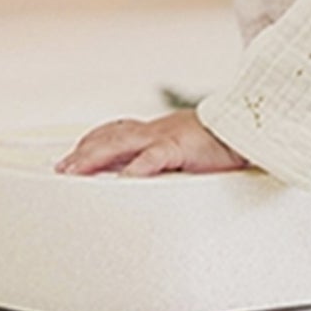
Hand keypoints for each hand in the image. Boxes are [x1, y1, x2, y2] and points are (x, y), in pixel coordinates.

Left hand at [55, 109, 248, 177]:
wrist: (249, 129)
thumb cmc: (221, 145)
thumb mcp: (185, 152)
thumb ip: (162, 162)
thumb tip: (138, 180)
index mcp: (156, 131)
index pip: (115, 131)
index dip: (91, 143)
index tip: (71, 157)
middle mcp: (155, 130)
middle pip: (109, 136)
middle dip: (83, 152)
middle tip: (61, 169)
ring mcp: (166, 136)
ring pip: (120, 142)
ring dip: (94, 156)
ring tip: (75, 172)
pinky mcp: (181, 146)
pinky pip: (153, 158)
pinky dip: (135, 169)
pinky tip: (121, 180)